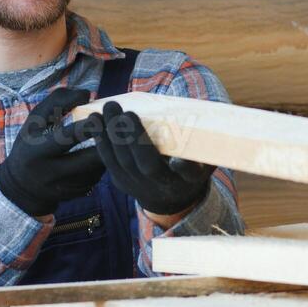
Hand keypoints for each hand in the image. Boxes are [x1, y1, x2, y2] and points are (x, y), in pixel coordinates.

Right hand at [0, 88, 103, 218]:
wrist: (22, 187)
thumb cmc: (30, 145)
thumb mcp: (34, 122)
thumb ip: (56, 102)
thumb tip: (87, 94)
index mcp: (37, 151)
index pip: (65, 139)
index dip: (86, 128)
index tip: (101, 116)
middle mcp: (51, 173)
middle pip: (88, 159)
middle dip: (106, 142)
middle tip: (119, 127)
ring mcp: (66, 187)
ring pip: (97, 169)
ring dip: (108, 152)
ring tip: (112, 137)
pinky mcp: (78, 194)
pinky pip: (98, 176)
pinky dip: (103, 163)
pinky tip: (104, 153)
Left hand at [85, 100, 214, 217]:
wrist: (168, 198)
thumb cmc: (188, 168)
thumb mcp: (204, 160)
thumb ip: (203, 145)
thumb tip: (211, 118)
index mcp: (188, 179)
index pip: (189, 174)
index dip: (184, 168)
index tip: (179, 160)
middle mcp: (163, 186)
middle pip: (146, 165)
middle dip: (132, 137)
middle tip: (124, 111)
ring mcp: (139, 186)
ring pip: (123, 161)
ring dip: (112, 134)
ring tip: (108, 108)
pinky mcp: (121, 182)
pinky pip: (109, 161)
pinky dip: (101, 140)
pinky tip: (96, 121)